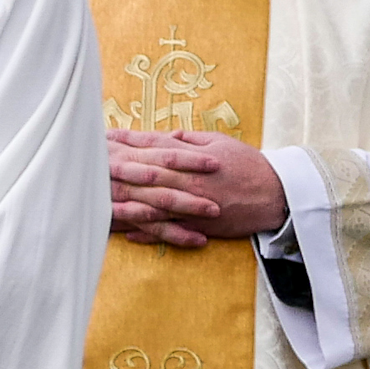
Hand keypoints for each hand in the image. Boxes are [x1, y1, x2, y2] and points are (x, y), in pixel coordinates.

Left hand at [105, 128, 287, 246]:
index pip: (154, 147)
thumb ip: (190, 140)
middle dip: (118, 170)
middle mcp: (188, 182)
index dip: (128, 142)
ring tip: (100, 206)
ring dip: (126, 206)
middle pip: (146, 175)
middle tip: (93, 166)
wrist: (277, 195)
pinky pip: (169, 232)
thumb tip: (168, 135)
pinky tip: (127, 233)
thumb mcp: (220, 143)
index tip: (105, 137)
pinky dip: (147, 233)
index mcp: (192, 159)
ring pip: (152, 206)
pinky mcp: (199, 227)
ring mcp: (192, 207)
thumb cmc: (248, 165)